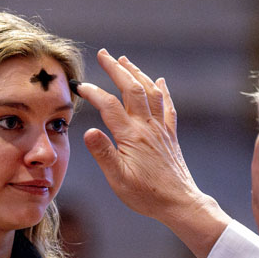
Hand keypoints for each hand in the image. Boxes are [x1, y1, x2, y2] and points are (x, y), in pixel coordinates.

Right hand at [77, 49, 231, 257]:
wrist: (179, 203)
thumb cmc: (146, 195)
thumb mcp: (118, 178)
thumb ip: (103, 153)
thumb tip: (89, 131)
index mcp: (131, 136)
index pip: (109, 105)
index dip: (93, 92)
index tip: (79, 87)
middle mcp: (147, 127)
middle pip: (132, 89)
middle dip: (116, 69)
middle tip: (103, 54)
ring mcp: (161, 130)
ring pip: (150, 93)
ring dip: (137, 74)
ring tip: (125, 61)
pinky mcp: (170, 136)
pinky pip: (168, 107)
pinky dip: (162, 91)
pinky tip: (160, 81)